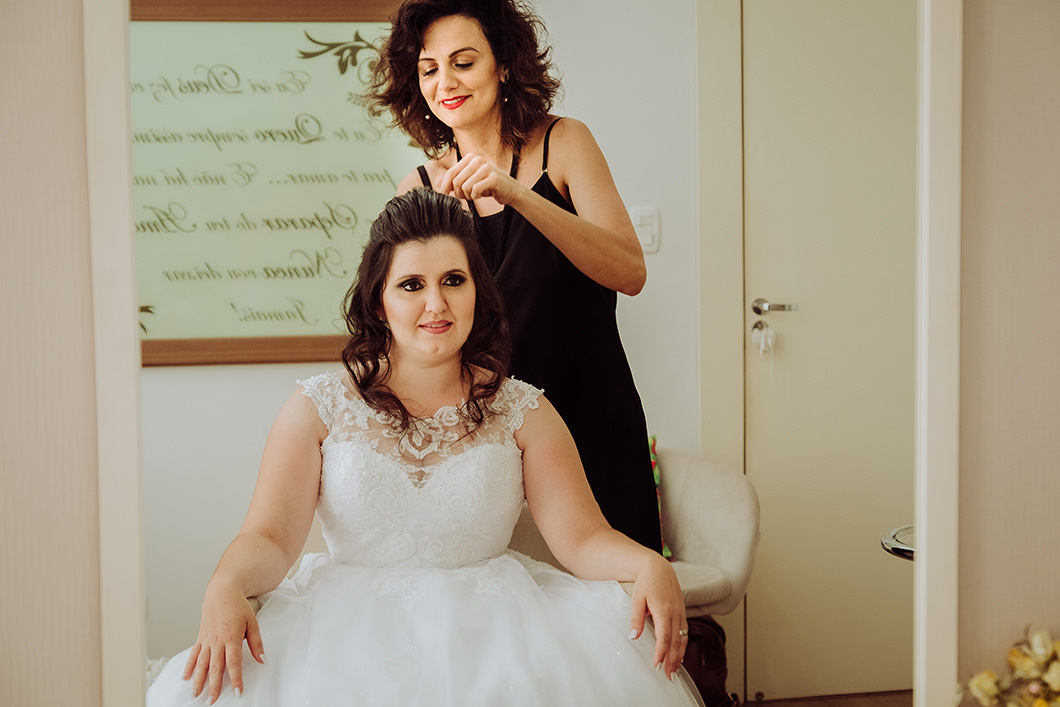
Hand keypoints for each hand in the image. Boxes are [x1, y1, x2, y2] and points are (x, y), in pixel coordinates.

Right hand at [183, 580, 265, 703]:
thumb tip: (262, 659)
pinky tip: (185, 677)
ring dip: (198, 681)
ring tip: (196, 695)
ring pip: (201, 664)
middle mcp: (217, 641)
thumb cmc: (238, 606)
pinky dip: (188, 667)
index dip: (236, 679)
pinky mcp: (200, 637)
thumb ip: (256, 643)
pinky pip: (193, 654)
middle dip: (214, 686)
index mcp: (231, 637)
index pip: (233, 663)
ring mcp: (207, 640)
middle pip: (215, 668)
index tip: (238, 691)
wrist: (222, 591)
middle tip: (212, 701)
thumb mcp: (253, 623)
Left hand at [440, 153, 522, 205]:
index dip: (444, 186)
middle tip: (465, 197)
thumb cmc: (487, 186)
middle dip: (458, 193)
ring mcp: (486, 167)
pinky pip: (475, 190)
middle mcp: (478, 160)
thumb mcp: (468, 181)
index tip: (443, 196)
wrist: (509, 190)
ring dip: (467, 196)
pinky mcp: (493, 178)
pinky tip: (482, 195)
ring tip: (474, 195)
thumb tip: (435, 182)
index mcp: (470, 158)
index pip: (451, 172)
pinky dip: (476, 196)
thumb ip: (453, 181)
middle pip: (456, 180)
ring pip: (465, 186)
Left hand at [628, 555, 687, 679]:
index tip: (657, 665)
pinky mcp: (682, 613)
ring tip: (675, 671)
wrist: (659, 568)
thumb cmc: (646, 582)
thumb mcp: (637, 598)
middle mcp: (675, 613)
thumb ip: (636, 618)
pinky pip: (685, 632)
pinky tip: (680, 655)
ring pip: (682, 639)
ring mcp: (681, 613)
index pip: (664, 637)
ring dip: (679, 656)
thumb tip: (633, 637)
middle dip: (673, 660)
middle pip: (675, 641)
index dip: (661, 653)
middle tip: (669, 676)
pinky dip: (683, 646)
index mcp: (663, 610)